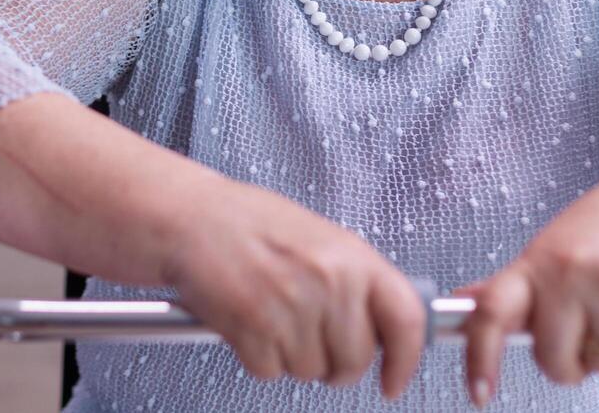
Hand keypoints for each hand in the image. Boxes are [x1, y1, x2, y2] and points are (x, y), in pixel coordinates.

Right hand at [162, 178, 427, 397]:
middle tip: (311, 339)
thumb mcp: (322, 238)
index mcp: (353, 256)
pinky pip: (270, 371)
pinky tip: (249, 322)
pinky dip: (257, 357)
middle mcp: (328, 281)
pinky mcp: (252, 327)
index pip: (406, 320)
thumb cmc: (250, 223)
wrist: (192, 217)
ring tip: (272, 316)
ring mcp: (291, 305)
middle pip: (355, 361)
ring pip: (310, 371)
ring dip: (291, 356)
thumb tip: (386, 326)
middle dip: (334, 363)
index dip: (406, 361)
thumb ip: (356, 280)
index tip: (394, 381)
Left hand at [458, 163, 598, 406]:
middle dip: (569, 363)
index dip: (480, 357)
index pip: (491, 313)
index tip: (479, 390)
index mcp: (537, 260)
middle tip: (584, 337)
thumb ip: (518, 282)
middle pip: (552, 360)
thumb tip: (468, 303)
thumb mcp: (558, 242)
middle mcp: (568, 274)